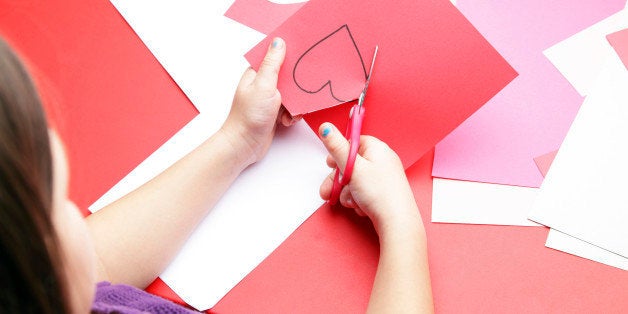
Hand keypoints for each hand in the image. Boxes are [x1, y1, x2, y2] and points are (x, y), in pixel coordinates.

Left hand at [221, 37, 299, 165]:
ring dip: (295, 104)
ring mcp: (269, 99)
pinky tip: (287, 121)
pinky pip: (291, 108)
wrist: (245, 145)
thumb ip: (272, 63)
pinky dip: (292, 115)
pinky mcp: (274, 112)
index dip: (290, 56)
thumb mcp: (264, 85)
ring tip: (290, 113)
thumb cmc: (250, 116)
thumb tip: (278, 41)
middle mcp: (263, 84)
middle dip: (297, 86)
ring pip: (292, 93)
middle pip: (288, 76)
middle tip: (300, 92)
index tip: (304, 57)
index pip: (276, 56)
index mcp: (257, 73)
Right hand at [318, 122, 419, 233]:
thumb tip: (325, 127)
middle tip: (327, 190)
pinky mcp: (383, 192)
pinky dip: (358, 199)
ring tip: (350, 202)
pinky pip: (363, 192)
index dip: (339, 152)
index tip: (329, 163)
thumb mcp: (352, 167)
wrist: (396, 222)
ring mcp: (383, 178)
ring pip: (355, 181)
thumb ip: (336, 147)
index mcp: (377, 149)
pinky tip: (360, 207)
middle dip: (338, 180)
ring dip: (347, 192)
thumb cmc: (378, 193)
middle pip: (352, 164)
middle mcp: (382, 161)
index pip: (354, 142)